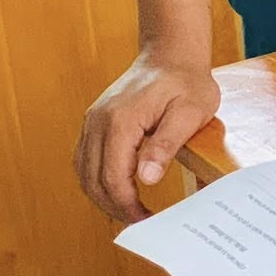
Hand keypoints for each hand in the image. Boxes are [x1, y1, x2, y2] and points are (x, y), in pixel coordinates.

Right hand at [75, 48, 220, 222]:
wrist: (171, 53)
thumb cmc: (187, 81)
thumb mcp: (190, 111)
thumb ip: (166, 144)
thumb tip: (145, 178)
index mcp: (120, 121)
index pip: (113, 177)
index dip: (127, 204)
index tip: (146, 220)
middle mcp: (98, 122)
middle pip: (93, 179)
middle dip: (114, 206)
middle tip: (139, 222)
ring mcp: (93, 121)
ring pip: (85, 172)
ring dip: (102, 196)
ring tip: (129, 211)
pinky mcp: (95, 122)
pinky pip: (86, 159)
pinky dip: (97, 179)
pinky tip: (117, 189)